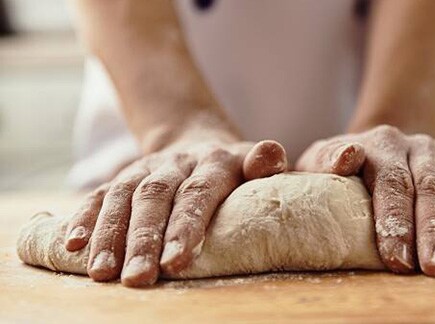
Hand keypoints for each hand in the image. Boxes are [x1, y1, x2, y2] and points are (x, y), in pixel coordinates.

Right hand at [65, 139, 286, 286]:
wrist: (199, 140)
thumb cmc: (235, 168)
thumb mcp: (255, 163)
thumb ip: (265, 163)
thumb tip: (270, 155)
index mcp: (215, 161)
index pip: (199, 192)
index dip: (186, 225)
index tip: (176, 262)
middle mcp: (177, 162)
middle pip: (157, 196)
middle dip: (144, 238)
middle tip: (138, 279)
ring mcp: (146, 168)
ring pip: (123, 195)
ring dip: (109, 234)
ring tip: (102, 272)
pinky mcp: (124, 176)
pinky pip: (100, 193)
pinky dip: (85, 218)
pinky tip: (73, 245)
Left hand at [296, 125, 434, 276]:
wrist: (378, 146)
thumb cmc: (340, 168)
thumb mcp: (319, 161)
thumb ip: (324, 160)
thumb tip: (347, 157)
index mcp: (381, 145)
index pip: (391, 182)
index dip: (395, 220)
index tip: (396, 259)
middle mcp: (417, 148)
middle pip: (431, 188)